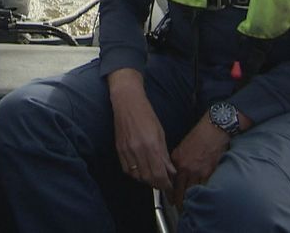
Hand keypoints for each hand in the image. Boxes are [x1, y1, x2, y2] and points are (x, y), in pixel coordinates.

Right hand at [108, 69, 175, 192]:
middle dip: (157, 184)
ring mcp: (126, 150)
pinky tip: (140, 170)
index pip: (159, 173)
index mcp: (151, 145)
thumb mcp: (160, 133)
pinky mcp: (119, 150)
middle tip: (163, 183)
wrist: (127, 103)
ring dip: (146, 180)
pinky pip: (126, 170)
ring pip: (137, 176)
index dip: (165, 184)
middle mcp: (138, 150)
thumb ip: (164, 154)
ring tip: (153, 177)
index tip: (169, 186)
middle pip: (148, 178)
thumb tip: (170, 171)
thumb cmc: (146, 115)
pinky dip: (135, 174)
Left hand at [169, 115, 230, 205]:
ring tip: (191, 207)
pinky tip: (203, 198)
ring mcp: (199, 171)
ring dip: (192, 200)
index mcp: (178, 161)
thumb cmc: (199, 136)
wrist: (213, 131)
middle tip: (180, 209)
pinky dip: (203, 193)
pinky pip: (205, 187)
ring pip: (193, 191)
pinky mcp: (210, 172)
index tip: (171, 200)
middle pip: (182, 190)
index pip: (172, 181)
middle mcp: (187, 168)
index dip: (171, 193)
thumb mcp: (182, 147)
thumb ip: (177, 161)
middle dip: (180, 201)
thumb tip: (174, 172)